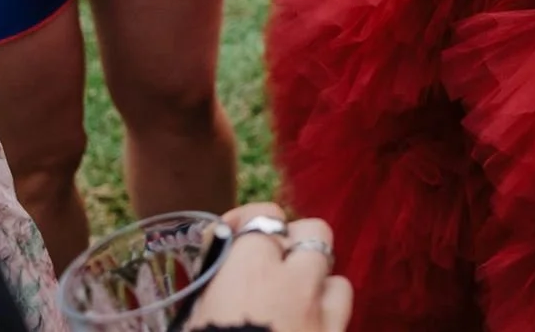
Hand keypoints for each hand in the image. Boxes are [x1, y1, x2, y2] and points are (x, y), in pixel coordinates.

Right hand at [185, 204, 351, 331]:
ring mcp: (321, 314)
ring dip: (316, 281)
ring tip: (292, 299)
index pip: (263, 215)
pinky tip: (308, 323)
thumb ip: (208, 288)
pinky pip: (343, 312)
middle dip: (294, 240)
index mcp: (249, 272)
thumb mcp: (192, 318)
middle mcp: (294, 284)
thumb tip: (216, 270)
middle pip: (314, 230)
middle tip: (271, 261)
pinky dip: (327, 312)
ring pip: (336, 275)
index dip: (247, 218)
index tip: (230, 230)